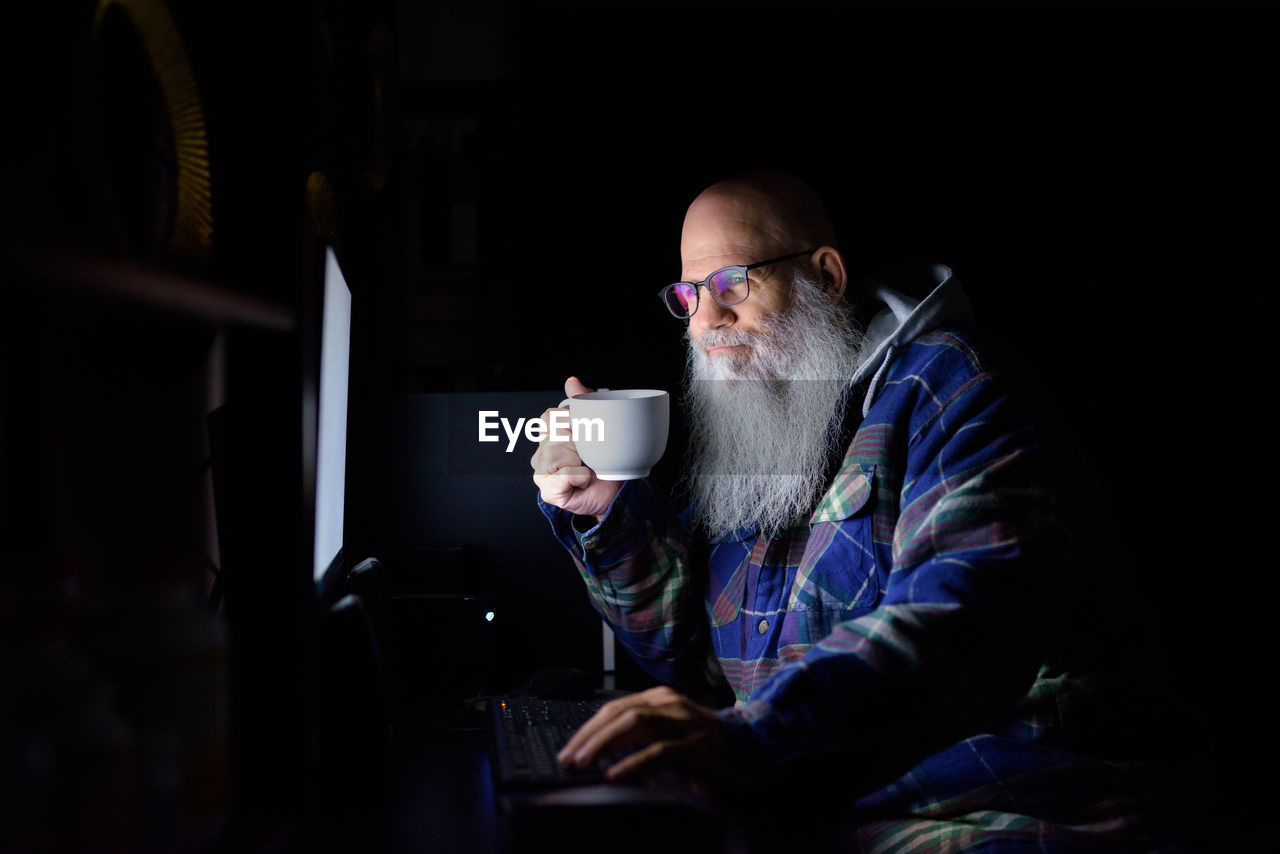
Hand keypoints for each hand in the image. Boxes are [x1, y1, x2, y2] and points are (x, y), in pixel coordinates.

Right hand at [531, 376, 622, 518]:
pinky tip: (584, 481)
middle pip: (554, 435)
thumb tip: (571, 381)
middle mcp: (541, 454)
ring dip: (580, 462)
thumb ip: (583, 402)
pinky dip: (580, 477)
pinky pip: (564, 475)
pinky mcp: (548, 492)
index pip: (550, 417)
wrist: (617, 491)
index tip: (584, 435)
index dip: (570, 423)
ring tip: (586, 469)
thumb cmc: (605, 462)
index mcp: (550, 435)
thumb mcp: (597, 426)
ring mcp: (541, 474)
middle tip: (588, 456)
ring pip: (556, 455)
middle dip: (578, 445)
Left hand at [556, 686, 739, 788]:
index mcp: (661, 699)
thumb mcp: (670, 735)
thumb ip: (641, 739)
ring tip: (583, 762)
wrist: (753, 748)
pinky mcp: (696, 746)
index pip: (615, 707)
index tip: (569, 748)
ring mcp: (685, 723)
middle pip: (620, 713)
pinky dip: (633, 762)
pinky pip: (658, 751)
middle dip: (589, 735)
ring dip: (603, 744)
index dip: (588, 728)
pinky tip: (616, 773)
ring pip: (635, 725)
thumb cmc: (707, 745)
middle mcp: (671, 704)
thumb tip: (602, 756)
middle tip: (568, 757)